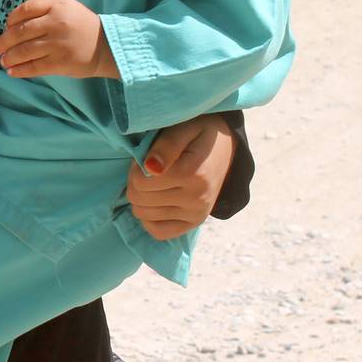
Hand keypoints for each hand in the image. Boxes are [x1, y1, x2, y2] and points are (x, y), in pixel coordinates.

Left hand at [0, 0, 116, 78]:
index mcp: (57, 7)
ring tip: (2, 61)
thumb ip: (45, 10)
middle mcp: (56, 24)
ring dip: (9, 57)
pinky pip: (34, 67)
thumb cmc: (83, 26)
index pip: (26, 9)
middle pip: (21, 31)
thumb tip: (15, 21)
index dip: (11, 18)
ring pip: (24, 51)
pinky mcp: (60, 63)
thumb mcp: (67, 8)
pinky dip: (20, 70)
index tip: (6, 27)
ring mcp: (57, 44)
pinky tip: (11, 72)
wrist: (107, 46)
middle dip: (4, 41)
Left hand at [125, 114, 234, 239]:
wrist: (226, 148)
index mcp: (193, 174)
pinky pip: (158, 232)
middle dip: (136, 182)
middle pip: (139, 199)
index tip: (146, 157)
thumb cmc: (199, 133)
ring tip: (154, 182)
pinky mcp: (194, 223)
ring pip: (143, 215)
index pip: (140, 182)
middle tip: (148, 169)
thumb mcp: (184, 128)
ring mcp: (197, 215)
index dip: (135, 167)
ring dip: (141, 197)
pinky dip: (149, 218)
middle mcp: (197, 199)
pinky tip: (155, 201)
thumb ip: (166, 145)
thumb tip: (148, 168)